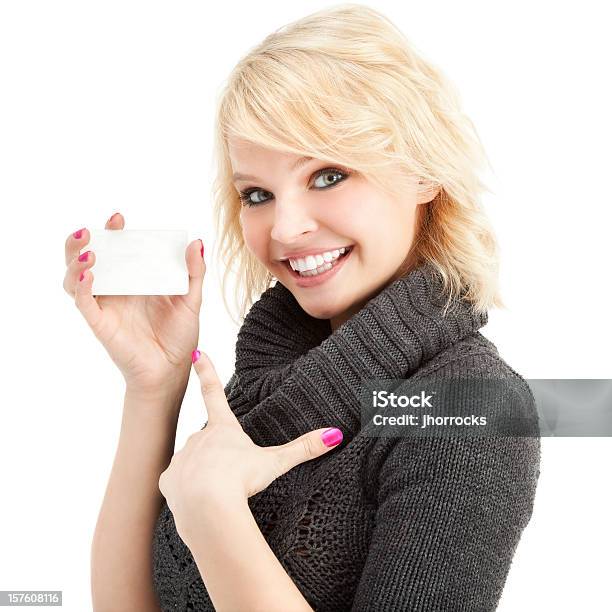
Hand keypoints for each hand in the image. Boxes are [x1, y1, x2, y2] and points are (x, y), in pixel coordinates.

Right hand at [63, 212, 204, 398]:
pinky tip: (89, 275)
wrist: (172, 370)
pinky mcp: (100, 323)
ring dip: (74, 262)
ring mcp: (105, 306)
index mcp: (135, 281)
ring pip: (74, 279)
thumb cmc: (180, 336)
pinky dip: (81, 287)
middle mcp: (116, 290)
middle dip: (81, 242)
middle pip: (85, 260)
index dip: (112, 233)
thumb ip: (194, 272)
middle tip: (91, 231)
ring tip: (89, 253)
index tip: (118, 219)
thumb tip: (196, 242)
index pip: (117, 250)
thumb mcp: (191, 300)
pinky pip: (83, 302)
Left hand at [158, 349, 343, 541]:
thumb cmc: (242, 480)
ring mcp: (182, 457)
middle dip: (216, 453)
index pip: (214, 392)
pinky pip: (177, 484)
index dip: (206, 371)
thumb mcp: (275, 462)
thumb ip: (303, 449)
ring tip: (217, 492)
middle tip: (229, 474)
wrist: (209, 509)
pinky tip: (197, 501)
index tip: (196, 353)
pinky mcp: (168, 480)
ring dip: (202, 473)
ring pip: (192, 462)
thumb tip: (335, 434)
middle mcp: (198, 437)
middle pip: (207, 439)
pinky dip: (186, 491)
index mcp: (223, 428)